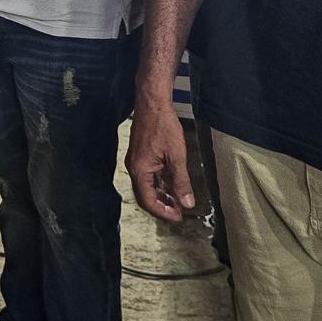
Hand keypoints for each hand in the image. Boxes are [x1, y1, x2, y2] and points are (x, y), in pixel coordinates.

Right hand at [126, 97, 194, 222]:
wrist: (152, 102)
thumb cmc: (163, 126)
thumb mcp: (177, 156)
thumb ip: (181, 182)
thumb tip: (187, 203)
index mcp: (139, 171)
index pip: (148, 201)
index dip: (162, 212)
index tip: (178, 217)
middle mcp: (134, 168)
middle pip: (145, 196)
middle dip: (161, 206)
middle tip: (178, 213)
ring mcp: (135, 161)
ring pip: (146, 186)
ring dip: (161, 195)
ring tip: (177, 201)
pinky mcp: (140, 155)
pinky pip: (147, 176)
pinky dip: (159, 184)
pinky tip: (171, 185)